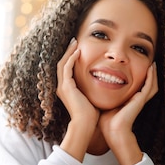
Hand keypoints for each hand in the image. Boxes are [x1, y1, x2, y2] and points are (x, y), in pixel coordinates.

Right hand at [57, 38, 98, 160]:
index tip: (78, 48)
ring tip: (75, 42)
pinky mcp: (66, 87)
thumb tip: (102, 82)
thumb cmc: (91, 114)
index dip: (70, 57)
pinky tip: (78, 51)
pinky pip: (67, 68)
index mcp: (66, 89)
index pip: (66, 69)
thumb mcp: (90, 97)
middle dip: (68, 51)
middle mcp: (62, 87)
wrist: (85, 124)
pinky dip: (71, 58)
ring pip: (62, 63)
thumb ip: (91, 88)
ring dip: (69, 51)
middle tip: (74, 41)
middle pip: (61, 63)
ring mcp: (62, 86)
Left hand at [99, 63, 157, 164]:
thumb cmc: (107, 121)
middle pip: (148, 85)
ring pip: (152, 84)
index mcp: (130, 101)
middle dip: (150, 75)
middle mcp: (137, 99)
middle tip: (150, 63)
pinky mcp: (141, 100)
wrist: (113, 130)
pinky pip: (149, 86)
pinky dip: (151, 76)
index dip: (141, 78)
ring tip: (152, 64)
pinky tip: (151, 68)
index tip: (138, 67)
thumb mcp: (106, 104)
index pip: (139, 87)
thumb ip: (104, 97)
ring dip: (153, 74)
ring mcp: (140, 99)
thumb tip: (93, 89)